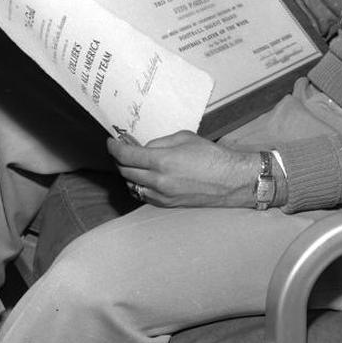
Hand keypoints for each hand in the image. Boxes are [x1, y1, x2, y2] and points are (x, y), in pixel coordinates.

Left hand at [107, 131, 258, 207]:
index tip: (111, 142)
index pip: (126, 156)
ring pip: (131, 186)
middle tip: (120, 150)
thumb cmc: (211, 156)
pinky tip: (143, 177)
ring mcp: (161, 196)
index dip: (114, 148)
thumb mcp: (184, 138)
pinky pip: (143, 195)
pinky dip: (138, 185)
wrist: (230, 181)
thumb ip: (159, 143)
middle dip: (118, 159)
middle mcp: (158, 181)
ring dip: (127, 174)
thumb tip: (144, 148)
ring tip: (131, 163)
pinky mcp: (167, 204)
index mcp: (162, 161)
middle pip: (125, 171)